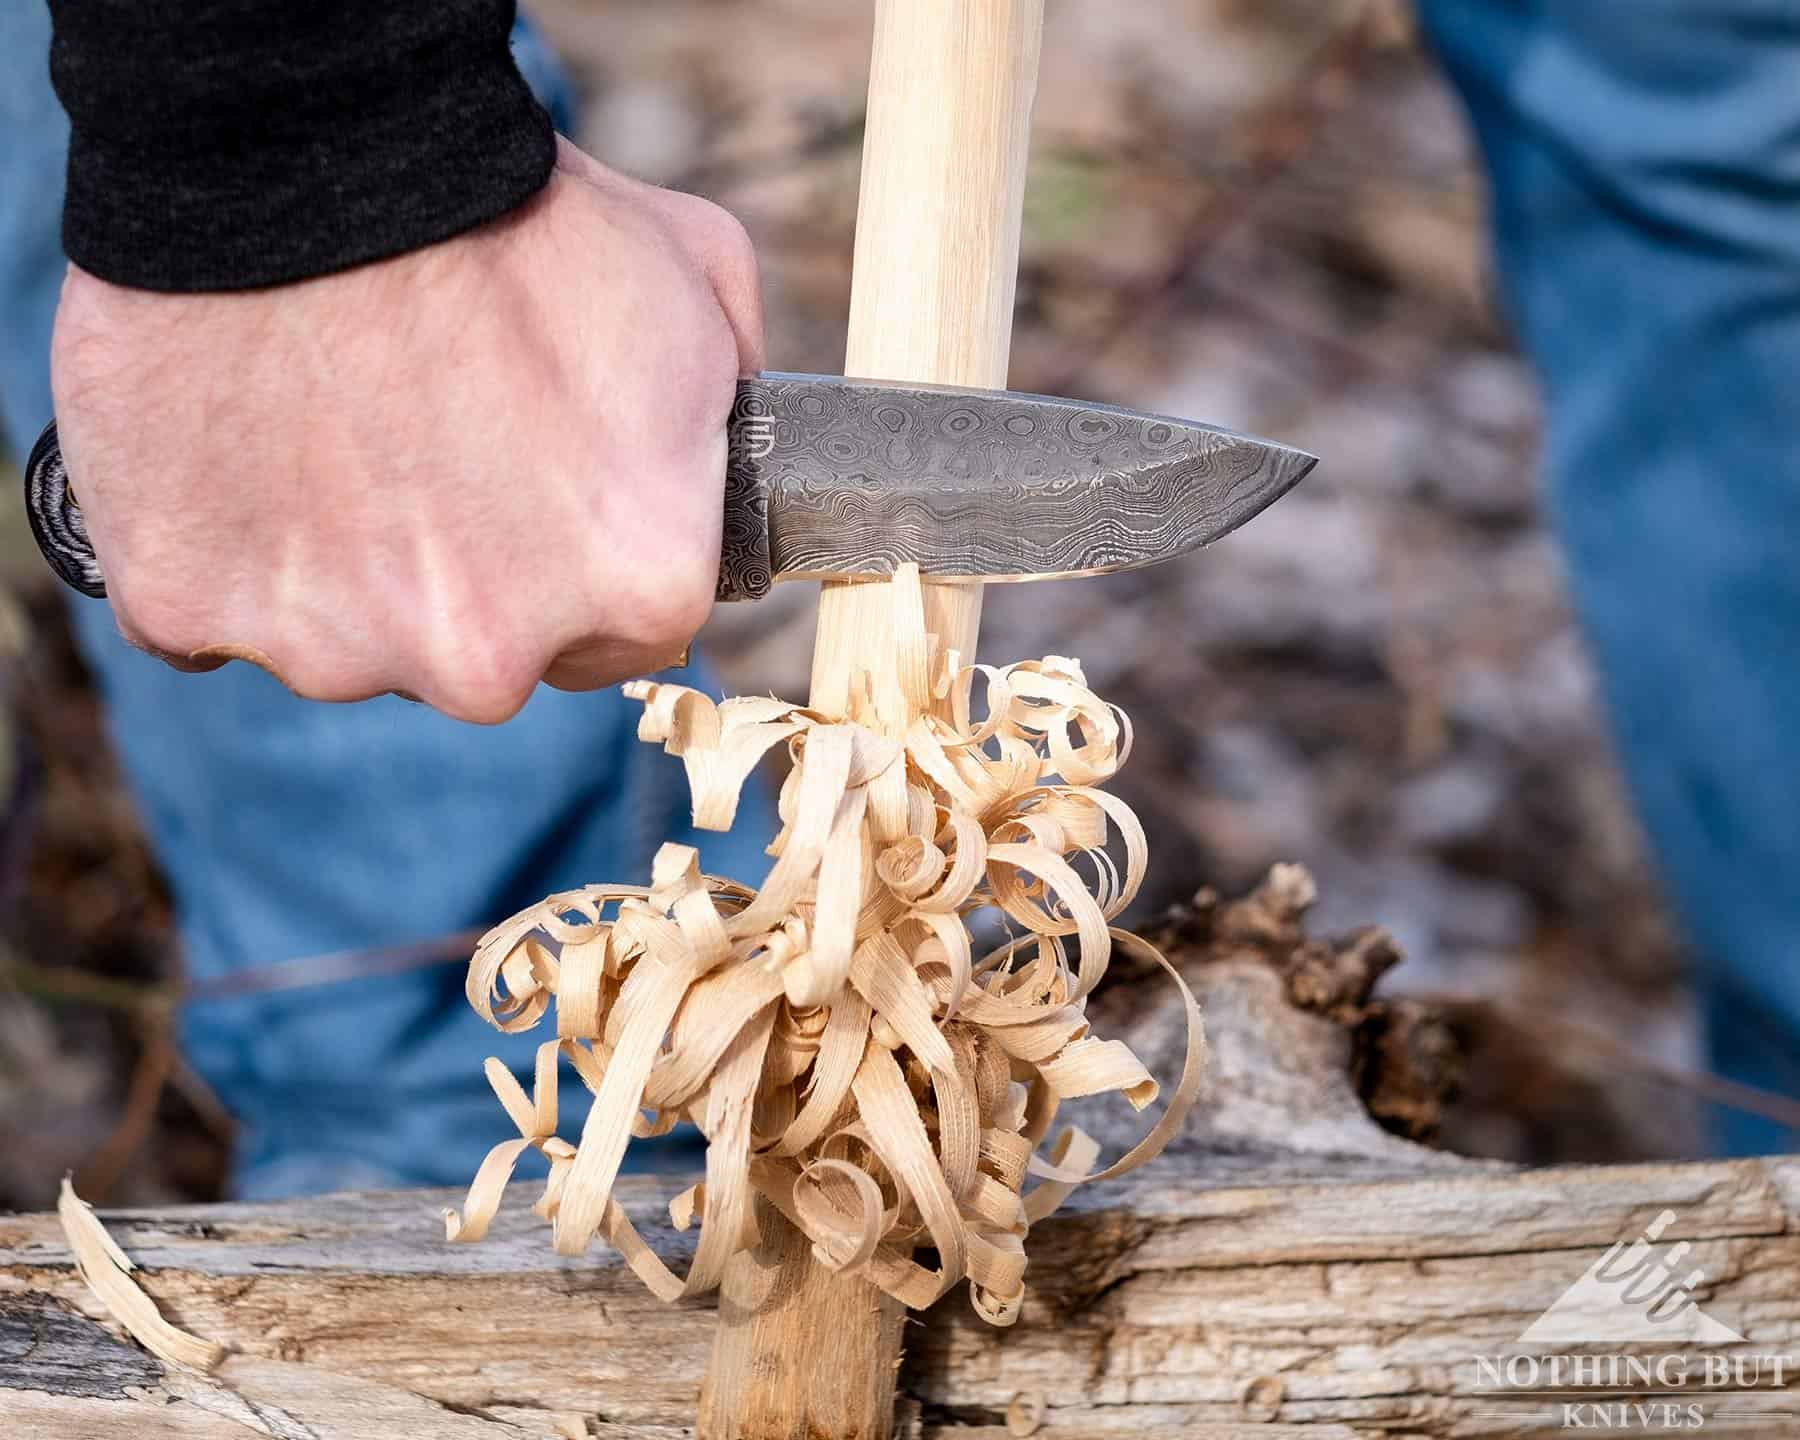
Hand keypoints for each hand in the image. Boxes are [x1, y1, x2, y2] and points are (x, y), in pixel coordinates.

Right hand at [49, 138, 762, 722]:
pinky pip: (209, 612)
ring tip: (328, 429)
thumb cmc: (515, 209)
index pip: (634, 630)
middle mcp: (492, 657)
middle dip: (471, 576)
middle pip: (490, 656)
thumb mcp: (697, 276)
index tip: (549, 494)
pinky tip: (237, 453)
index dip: (590, 558)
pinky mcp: (189, 605)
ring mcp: (333, 647)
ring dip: (342, 567)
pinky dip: (220, 551)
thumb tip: (723, 460)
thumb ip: (725, 408)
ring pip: (349, 644)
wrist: (308, 144)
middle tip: (433, 446)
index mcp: (638, 586)